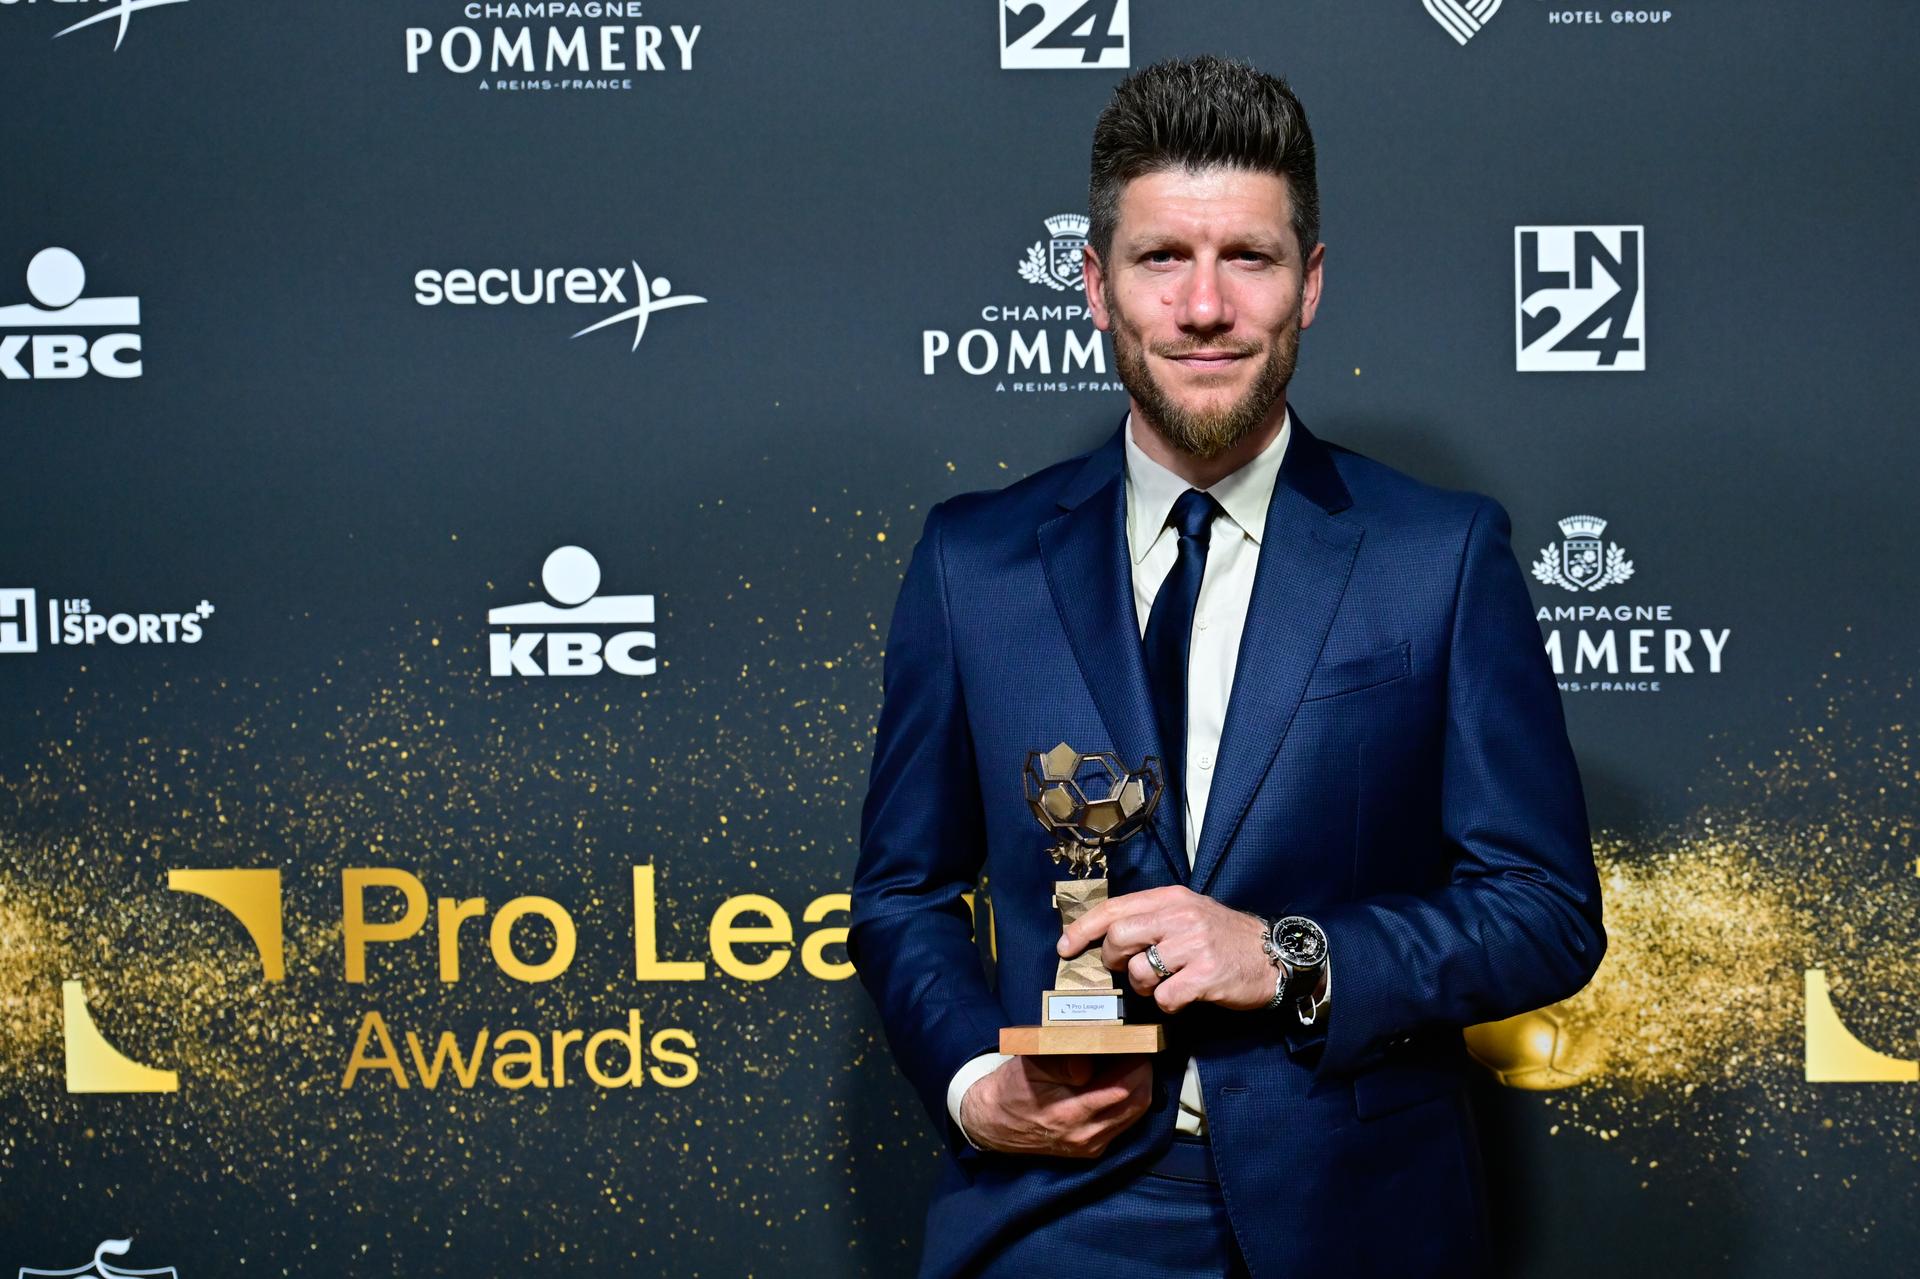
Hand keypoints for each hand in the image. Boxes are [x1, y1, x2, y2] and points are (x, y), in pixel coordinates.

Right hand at [959, 1054, 1152, 1157]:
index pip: (1121, 1090)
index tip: (1138, 1043)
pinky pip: (1122, 1125)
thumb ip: (1062, 1062)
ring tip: (1133, 1063)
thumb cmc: (1011, 1088)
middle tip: (1140, 1050)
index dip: (1136, 1063)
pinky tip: (1120, 1084)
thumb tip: (1090, 1063)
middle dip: (1144, 1074)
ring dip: (1139, 1088)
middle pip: (1136, 1103)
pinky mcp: (1091, 1150)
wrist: (993, 1123)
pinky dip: (1129, 1104)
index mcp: (1070, 1113)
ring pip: (1134, 1115)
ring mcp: (1090, 1146)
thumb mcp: (1030, 1065)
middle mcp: (1085, 1135)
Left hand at [1058, 885, 1272, 1012]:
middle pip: (1119, 938)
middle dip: (1114, 961)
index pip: (1114, 908)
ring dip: (1143, 987)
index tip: (1065, 946)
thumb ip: (1151, 919)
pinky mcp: (1206, 975)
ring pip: (1139, 972)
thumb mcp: (1188, 913)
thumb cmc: (1224, 937)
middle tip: (1128, 969)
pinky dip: (1167, 1003)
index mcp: (1171, 898)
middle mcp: (1180, 917)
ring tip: (1162, 984)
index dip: (1083, 929)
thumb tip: (1106, 937)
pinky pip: (1164, 997)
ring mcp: (1194, 945)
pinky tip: (1182, 997)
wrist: (1274, 955)